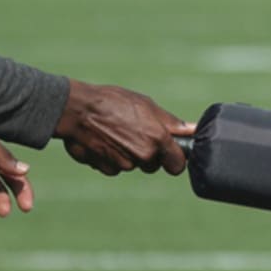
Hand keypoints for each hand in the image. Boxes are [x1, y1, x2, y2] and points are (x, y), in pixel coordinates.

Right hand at [54, 81, 194, 176]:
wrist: (77, 109)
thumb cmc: (114, 102)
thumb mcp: (147, 106)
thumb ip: (171, 123)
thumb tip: (193, 130)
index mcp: (157, 139)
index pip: (178, 165)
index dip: (175, 159)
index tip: (171, 153)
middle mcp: (143, 155)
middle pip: (154, 165)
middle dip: (150, 155)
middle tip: (137, 133)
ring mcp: (124, 164)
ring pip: (133, 165)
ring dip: (129, 154)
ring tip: (117, 132)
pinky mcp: (106, 169)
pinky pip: (115, 167)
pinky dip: (112, 158)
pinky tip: (104, 140)